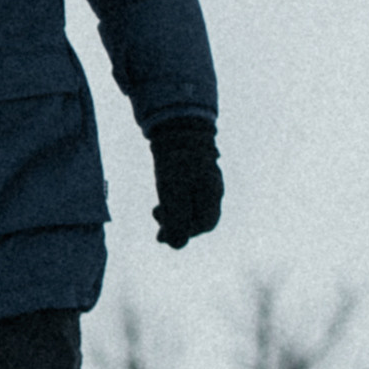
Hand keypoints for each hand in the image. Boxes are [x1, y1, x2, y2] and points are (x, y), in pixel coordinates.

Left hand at [150, 122, 222, 248]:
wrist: (177, 123)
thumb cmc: (176, 160)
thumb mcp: (173, 192)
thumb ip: (176, 220)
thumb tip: (176, 245)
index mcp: (212, 193)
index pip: (205, 225)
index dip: (185, 232)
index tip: (164, 230)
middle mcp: (213, 188)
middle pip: (199, 217)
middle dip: (178, 224)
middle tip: (156, 221)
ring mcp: (205, 179)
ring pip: (193, 206)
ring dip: (174, 214)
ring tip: (156, 212)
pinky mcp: (194, 171)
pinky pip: (188, 194)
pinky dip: (175, 201)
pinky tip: (162, 200)